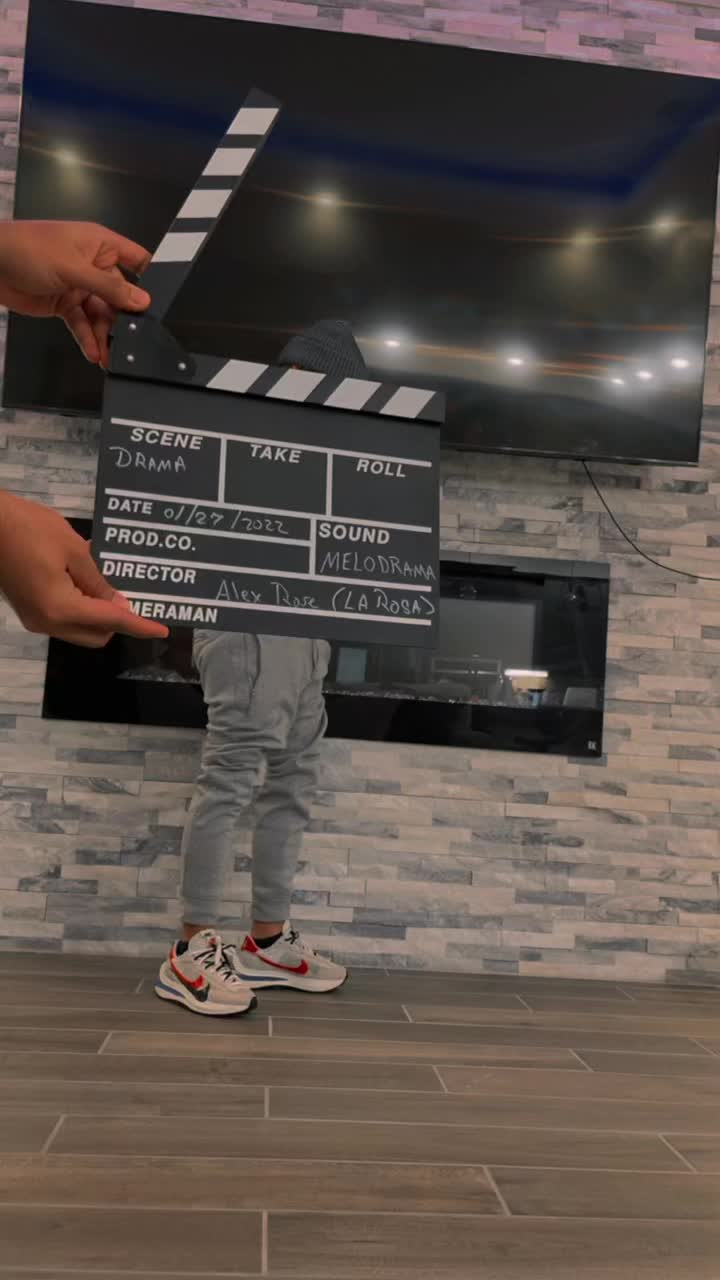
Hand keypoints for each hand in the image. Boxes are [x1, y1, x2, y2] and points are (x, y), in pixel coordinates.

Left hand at [0, 220, 150, 366]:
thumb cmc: (29, 250)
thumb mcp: (74, 268)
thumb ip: (108, 288)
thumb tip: (142, 301)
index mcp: (100, 245)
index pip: (137, 259)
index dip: (151, 278)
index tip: (163, 304)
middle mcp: (94, 265)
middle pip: (120, 296)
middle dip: (125, 319)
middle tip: (134, 343)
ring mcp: (79, 286)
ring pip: (101, 314)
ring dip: (105, 335)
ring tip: (111, 357)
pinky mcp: (64, 304)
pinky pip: (82, 323)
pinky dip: (87, 338)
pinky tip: (94, 353)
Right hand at [0, 492, 167, 646]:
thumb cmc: (30, 528)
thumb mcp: (73, 550)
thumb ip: (98, 582)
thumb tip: (119, 606)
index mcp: (59, 608)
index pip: (109, 622)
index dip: (138, 626)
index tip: (161, 630)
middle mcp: (47, 622)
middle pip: (95, 635)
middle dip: (118, 622)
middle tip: (131, 595)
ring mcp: (35, 618)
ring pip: (79, 630)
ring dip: (99, 615)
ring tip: (107, 584)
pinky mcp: (28, 609)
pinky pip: (64, 618)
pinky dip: (81, 608)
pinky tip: (87, 582)